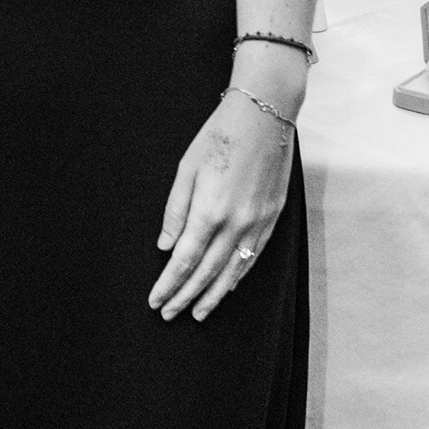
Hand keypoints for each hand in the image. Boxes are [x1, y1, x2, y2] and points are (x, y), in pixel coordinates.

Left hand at [150, 91, 292, 321]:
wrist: (265, 114)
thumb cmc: (220, 136)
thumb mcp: (186, 169)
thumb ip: (175, 211)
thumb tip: (166, 246)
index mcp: (209, 211)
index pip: (184, 261)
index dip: (168, 285)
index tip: (155, 300)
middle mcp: (236, 224)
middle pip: (206, 273)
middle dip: (185, 297)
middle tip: (169, 314)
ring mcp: (257, 223)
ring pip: (233, 272)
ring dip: (213, 295)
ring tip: (197, 313)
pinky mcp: (272, 218)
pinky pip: (253, 257)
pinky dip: (238, 277)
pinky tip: (227, 286)